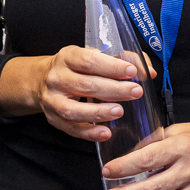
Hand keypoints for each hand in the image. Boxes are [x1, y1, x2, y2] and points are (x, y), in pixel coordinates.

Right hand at [0, 47, 155, 141]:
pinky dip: (89, 133)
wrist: (41, 80)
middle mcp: (57, 77)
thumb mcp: (93, 55)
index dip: (111, 67)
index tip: (131, 72)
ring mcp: (53, 100)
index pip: (89, 61)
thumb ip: (123, 60)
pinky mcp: (54, 119)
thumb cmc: (75, 68)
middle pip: (85, 85)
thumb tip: (149, 71)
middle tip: (135, 92)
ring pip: (74, 110)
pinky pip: (71, 129)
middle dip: (113, 90)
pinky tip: (105, 133)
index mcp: (68, 57)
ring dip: (98, 112)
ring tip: (119, 111)